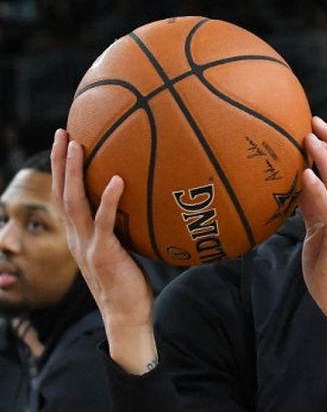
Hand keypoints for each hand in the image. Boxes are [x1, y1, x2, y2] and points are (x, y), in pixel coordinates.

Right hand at [51, 129, 156, 373]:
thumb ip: (122, 230)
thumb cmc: (129, 283)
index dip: (63, 170)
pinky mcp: (104, 254)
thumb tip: (142, 205)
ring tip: (78, 145)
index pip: (64, 196)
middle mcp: (77, 238)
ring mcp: (88, 246)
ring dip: (74, 172)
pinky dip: (110, 200)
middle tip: (63, 132)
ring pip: (74, 202)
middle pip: (62, 192)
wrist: (126, 317)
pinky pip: (105, 222)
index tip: (66, 142)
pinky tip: (118, 180)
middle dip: (61, 161)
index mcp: (79, 236)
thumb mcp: (121, 251)